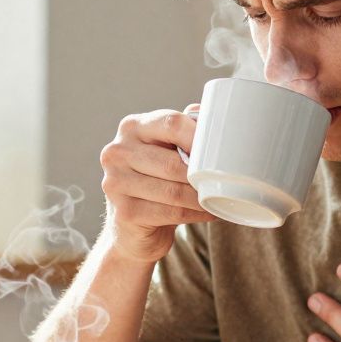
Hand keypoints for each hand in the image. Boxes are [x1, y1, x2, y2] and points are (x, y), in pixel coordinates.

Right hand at [99, 105, 215, 262]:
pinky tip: (207, 212)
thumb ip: (184, 129)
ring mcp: (116, 183)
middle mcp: (117, 152)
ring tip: (219, 197)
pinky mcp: (124, 212)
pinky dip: (195, 214)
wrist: (131, 224)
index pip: (171, 123)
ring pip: (174, 191)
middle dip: (202, 175)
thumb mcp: (166, 149)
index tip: (219, 149)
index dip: (199, 137)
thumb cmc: (155, 178)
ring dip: (201, 197)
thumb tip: (211, 116)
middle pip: (173, 162)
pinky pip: (171, 212)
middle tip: (224, 181)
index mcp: (132, 127)